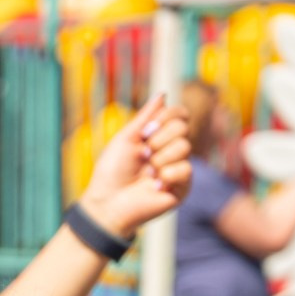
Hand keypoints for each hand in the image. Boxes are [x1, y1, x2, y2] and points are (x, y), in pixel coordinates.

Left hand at [78, 93, 193, 238]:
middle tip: (143, 155)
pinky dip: (167, 175)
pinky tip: (155, 185)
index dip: (166, 117)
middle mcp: (171, 150)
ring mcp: (178, 168)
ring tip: (147, 172)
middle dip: (158, 139)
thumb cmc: (112, 170)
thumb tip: (163, 94)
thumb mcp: (126, 137)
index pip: (179, 114)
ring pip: (184, 147)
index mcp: (159, 136)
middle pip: (182, 128)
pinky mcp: (182, 188)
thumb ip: (146, 116)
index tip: (145, 131)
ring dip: (160, 158)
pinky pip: (186, 170)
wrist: (109, 201)